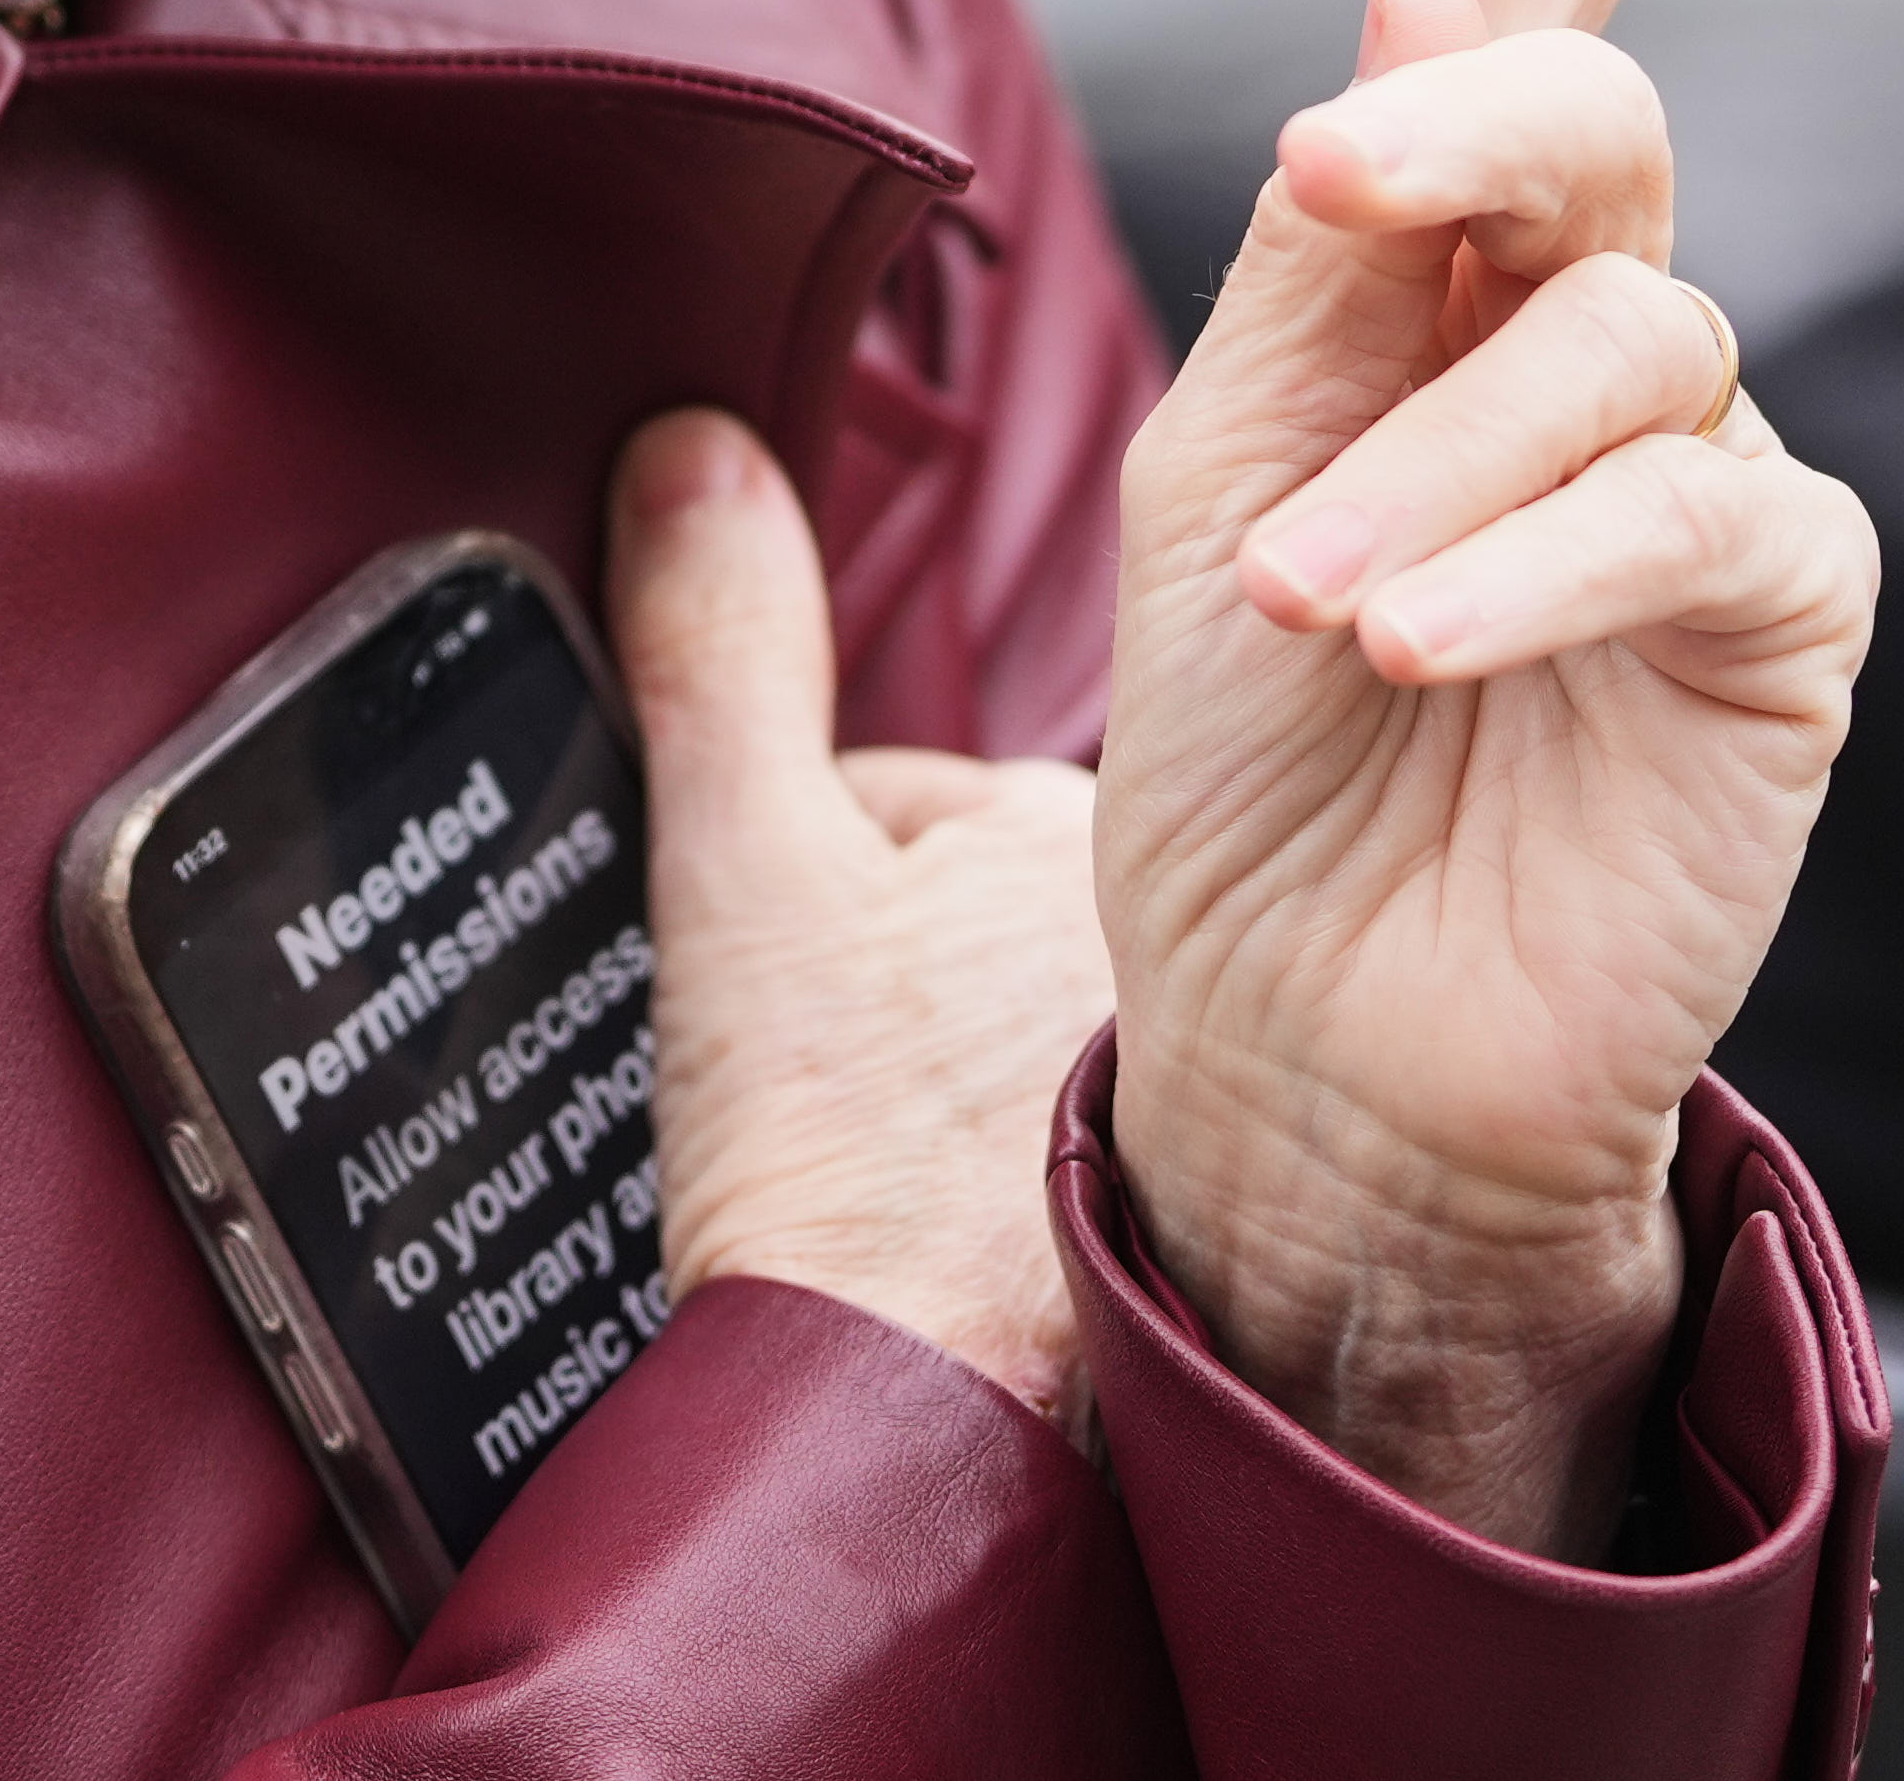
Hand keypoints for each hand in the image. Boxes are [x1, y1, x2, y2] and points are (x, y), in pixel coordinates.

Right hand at [608, 405, 1108, 1412]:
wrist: (930, 1457)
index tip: (794, 1030)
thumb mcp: (744, 893)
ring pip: (1020, 1030)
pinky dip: (1008, 1191)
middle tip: (840, 1119)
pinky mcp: (1212, 1213)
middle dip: (895, 996)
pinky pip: (1073, 1147)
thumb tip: (691, 446)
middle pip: (973, 919)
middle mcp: (1168, 936)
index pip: (910, 810)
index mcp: (1063, 831)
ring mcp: (1192, 1076)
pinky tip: (963, 1266)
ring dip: (952, 1093)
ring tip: (897, 1207)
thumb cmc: (841, 1187)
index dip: (816, 909)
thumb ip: (724, 660)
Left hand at [1092, 0, 1877, 1546]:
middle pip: (1591, 109)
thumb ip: (1338, 238)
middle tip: (1324, 192)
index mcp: (1453, 248)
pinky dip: (1523, 565)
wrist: (1298, 1042)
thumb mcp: (1225, 452)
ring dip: (1432, 459)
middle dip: (1464, 124)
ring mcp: (1708, 462)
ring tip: (1303, 601)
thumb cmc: (1241, 754)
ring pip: (1624, 338)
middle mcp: (1604, 319)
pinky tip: (1406, 642)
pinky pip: (1690, 514)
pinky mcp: (1783, 617)